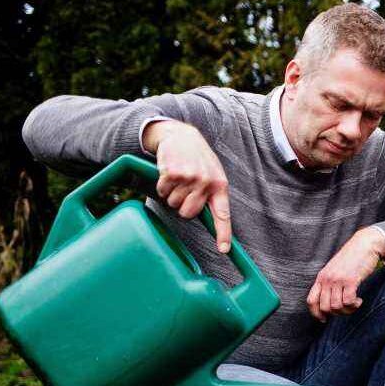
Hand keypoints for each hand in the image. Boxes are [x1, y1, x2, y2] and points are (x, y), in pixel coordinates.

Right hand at [143, 119, 231, 252]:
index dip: (223, 234)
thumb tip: (211, 221)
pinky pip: (162, 191)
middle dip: (182, 207)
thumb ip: (212, 195)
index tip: (223, 250)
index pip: (222, 214)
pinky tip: (168, 173)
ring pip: (173, 203)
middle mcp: (206, 182)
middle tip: (183, 192)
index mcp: (220, 185)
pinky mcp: (172, 173)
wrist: (182, 135)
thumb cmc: (198, 160)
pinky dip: (161, 185)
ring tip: (178, 178)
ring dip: (171, 194)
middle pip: (188, 214)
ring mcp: (189, 177)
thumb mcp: (212, 174)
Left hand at [307, 228, 384, 321]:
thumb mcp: (334, 270)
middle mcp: (327, 279)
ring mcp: (338, 280)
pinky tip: (359, 300)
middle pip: (325, 307)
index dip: (316, 313)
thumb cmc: (351, 258)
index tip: (324, 319)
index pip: (311, 301)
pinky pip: (348, 301)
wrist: (364, 244)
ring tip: (355, 304)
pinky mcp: (350, 280)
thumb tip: (329, 302)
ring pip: (337, 307)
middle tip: (346, 309)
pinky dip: (354, 305)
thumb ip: (330, 283)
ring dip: (347, 310)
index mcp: (321, 277)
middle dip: (336, 313)